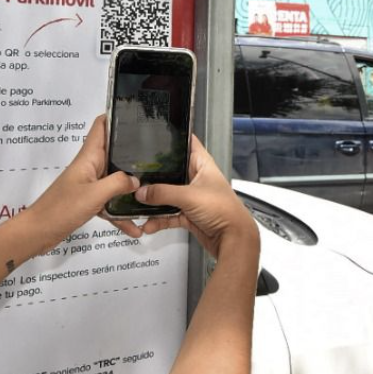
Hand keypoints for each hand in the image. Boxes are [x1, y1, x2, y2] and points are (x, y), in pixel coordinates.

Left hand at [23, 115, 138, 254]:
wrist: (39, 232)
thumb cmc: (61, 208)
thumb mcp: (94, 194)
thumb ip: (118, 184)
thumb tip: (137, 180)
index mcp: (89, 157)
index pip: (101, 126)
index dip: (116, 116)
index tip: (138, 114)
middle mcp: (90, 167)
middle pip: (114, 152)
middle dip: (134, 152)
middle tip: (159, 154)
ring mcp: (90, 185)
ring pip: (115, 180)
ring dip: (130, 188)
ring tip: (152, 192)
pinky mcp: (89, 202)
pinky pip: (110, 203)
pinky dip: (120, 214)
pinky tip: (134, 228)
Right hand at [114, 135, 257, 260]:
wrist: (232, 239)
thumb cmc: (224, 211)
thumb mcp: (189, 196)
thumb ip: (163, 193)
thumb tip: (142, 191)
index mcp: (203, 165)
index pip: (188, 144)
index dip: (175, 138)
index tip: (158, 134)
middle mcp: (197, 179)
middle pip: (173, 171)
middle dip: (156, 175)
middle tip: (140, 174)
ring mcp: (193, 197)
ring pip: (168, 195)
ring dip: (155, 201)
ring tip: (140, 204)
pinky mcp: (189, 214)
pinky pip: (169, 214)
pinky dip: (159, 219)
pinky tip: (150, 224)